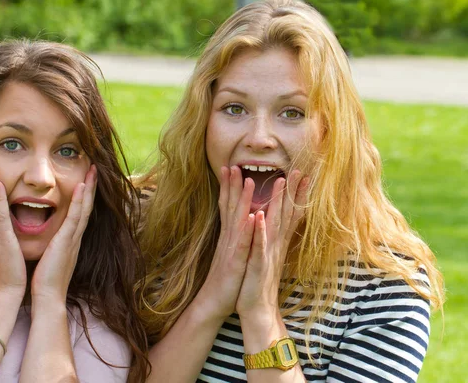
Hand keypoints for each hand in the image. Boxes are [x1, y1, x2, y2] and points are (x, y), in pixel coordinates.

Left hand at [30, 164, 96, 305]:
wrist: (48, 298)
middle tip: (95, 167)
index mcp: (70, 239)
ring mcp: (73, 238)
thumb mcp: (51, 257)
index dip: (84, 195)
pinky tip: (82, 187)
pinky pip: (75, 217)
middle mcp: (75, 236)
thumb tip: (50, 238)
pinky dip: (79, 202)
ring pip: (84, 208)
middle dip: (91, 186)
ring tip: (93, 170)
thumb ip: (53, 245)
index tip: (86, 178)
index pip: (79, 212)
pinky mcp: (67, 241)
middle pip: (86, 206)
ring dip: (89, 188)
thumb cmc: (45, 280)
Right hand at [195, 166, 255, 320]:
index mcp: (229, 236)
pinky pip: (243, 245)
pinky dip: (248, 231)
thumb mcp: (231, 254)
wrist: (213, 304)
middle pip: (230, 207)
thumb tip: (239, 220)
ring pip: (238, 220)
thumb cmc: (226, 279)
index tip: (231, 166)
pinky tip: (254, 217)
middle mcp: (228, 239)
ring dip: (242, 200)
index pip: (228, 206)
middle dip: (232, 185)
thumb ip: (234, 236)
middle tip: (233, 164)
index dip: (229, 186)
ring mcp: (231, 250)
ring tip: (248, 180)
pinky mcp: (235, 264)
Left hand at [236, 170, 308, 322]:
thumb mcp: (265, 255)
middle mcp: (276, 244)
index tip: (301, 174)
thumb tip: (273, 221)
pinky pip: (258, 245)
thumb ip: (271, 238)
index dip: (296, 194)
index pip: (289, 213)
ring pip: (274, 223)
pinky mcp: (258, 265)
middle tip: (299, 169)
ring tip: (280, 181)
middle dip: (293, 191)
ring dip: (277, 202)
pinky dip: (259, 231)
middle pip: (287, 213)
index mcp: (276, 241)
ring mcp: (268, 253)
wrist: (256, 308)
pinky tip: (257, 216)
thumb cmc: (258, 281)